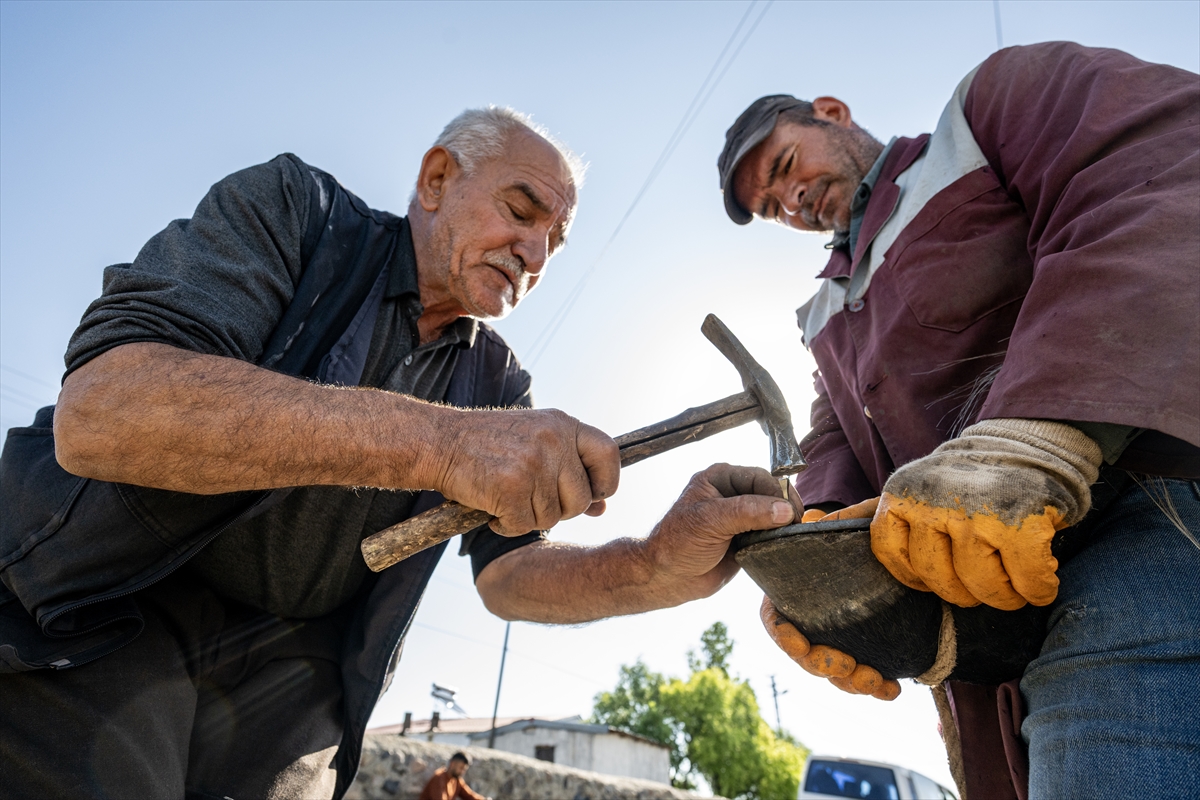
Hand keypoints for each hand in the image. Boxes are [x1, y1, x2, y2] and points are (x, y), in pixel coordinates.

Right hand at [432, 407, 619, 535]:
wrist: (439, 442)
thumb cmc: (488, 445)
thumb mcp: (536, 442)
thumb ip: (571, 470)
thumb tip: (601, 508)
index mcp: (563, 424)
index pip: (609, 454)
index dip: (606, 482)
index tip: (593, 494)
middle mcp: (553, 440)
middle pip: (580, 498)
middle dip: (560, 510)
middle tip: (532, 499)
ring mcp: (533, 464)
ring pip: (552, 517)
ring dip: (529, 517)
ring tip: (507, 497)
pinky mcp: (511, 487)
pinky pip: (524, 526)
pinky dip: (507, 526)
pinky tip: (493, 508)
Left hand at [642, 464, 799, 604]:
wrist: (668, 577)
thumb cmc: (677, 543)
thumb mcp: (711, 521)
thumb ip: (747, 512)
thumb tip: (783, 510)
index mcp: (721, 478)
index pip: (761, 478)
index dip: (778, 493)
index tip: (791, 512)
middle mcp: (732, 494)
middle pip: (771, 495)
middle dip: (784, 509)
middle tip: (795, 526)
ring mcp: (741, 517)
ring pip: (774, 515)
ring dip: (783, 526)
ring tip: (789, 537)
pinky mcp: (747, 538)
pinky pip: (770, 535)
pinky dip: (778, 540)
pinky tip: (780, 547)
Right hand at [769, 497, 900, 700]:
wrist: (923, 542)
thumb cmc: (886, 523)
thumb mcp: (866, 515)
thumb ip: (841, 519)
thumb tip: (814, 522)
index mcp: (801, 585)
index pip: (775, 617)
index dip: (782, 635)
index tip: (800, 643)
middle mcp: (818, 614)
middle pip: (804, 653)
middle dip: (823, 665)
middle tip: (847, 665)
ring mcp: (844, 634)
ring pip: (834, 672)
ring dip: (851, 682)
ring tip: (876, 681)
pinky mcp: (872, 647)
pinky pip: (865, 676)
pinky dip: (877, 687)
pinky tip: (893, 689)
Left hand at [872, 419, 1100, 609]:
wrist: (1029, 445)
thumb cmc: (966, 479)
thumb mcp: (908, 486)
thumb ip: (863, 509)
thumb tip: (814, 523)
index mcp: (900, 496)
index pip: (892, 556)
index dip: (918, 577)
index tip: (942, 575)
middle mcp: (931, 503)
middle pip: (939, 580)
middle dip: (967, 594)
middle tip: (988, 587)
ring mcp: (974, 514)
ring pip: (981, 585)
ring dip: (1004, 596)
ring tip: (1014, 589)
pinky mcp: (1018, 525)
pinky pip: (1026, 580)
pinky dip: (1038, 589)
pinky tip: (1040, 584)